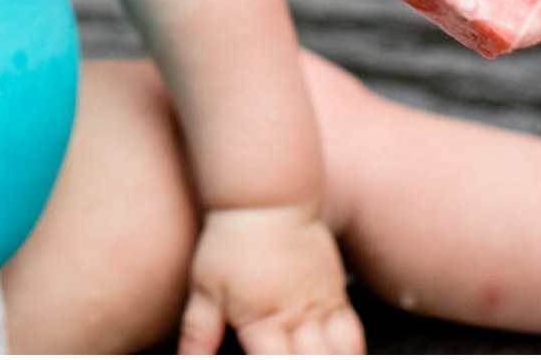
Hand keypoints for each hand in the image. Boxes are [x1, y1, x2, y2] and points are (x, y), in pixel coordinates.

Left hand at [178, 203, 363, 354]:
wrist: (266, 197)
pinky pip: (354, 332)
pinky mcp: (336, 292)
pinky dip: (350, 351)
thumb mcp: (204, 287)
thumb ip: (199, 331)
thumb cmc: (232, 240)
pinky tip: (338, 356)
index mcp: (265, 321)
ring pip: (346, 353)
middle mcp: (299, 318)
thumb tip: (186, 359)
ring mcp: (323, 305)